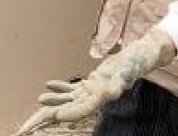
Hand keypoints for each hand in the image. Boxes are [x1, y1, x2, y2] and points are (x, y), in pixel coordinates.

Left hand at [13, 27, 175, 134]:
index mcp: (104, 96)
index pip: (85, 108)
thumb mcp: (128, 70)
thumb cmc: (135, 62)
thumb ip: (120, 81)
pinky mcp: (92, 82)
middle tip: (37, 121)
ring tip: (40, 99)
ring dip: (55, 100)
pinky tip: (49, 84)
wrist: (140, 56)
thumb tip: (113, 92)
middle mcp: (97, 96)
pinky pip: (74, 88)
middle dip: (55, 114)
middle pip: (73, 108)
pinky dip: (62, 88)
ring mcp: (93, 90)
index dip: (71, 113)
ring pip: (70, 99)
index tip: (57, 116)